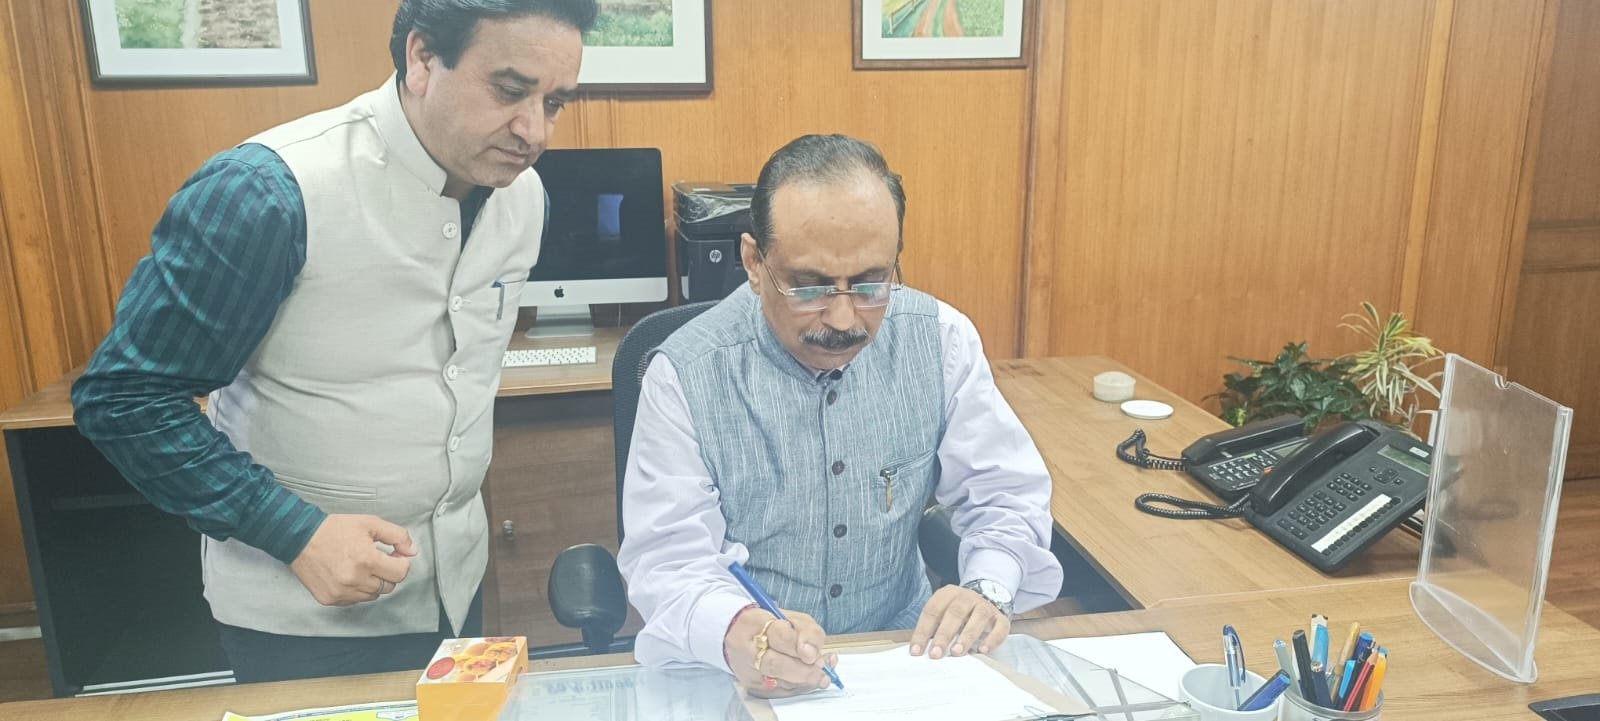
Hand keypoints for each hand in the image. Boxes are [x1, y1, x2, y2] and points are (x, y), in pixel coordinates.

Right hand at [289, 513, 417, 605]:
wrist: (300, 538)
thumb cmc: (334, 529)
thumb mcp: (370, 523)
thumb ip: (397, 536)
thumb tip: (412, 552)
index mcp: (366, 560)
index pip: (400, 573)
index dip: (401, 563)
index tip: (394, 556)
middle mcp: (355, 580)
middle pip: (388, 586)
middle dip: (387, 573)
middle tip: (376, 560)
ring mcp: (341, 592)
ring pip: (372, 595)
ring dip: (372, 582)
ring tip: (360, 566)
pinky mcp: (330, 599)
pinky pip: (355, 600)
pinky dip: (357, 590)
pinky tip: (348, 575)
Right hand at [723, 607, 837, 697]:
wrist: (737, 634)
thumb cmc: (768, 625)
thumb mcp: (791, 618)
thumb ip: (807, 632)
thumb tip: (813, 654)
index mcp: (756, 624)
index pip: (779, 636)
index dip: (798, 646)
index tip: (812, 655)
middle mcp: (748, 649)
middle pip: (777, 665)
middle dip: (804, 671)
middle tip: (823, 672)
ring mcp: (749, 670)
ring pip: (780, 682)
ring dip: (805, 680)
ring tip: (821, 675)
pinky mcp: (753, 686)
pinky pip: (780, 691)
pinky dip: (798, 687)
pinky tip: (809, 680)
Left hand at [909, 585, 1010, 658]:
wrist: (986, 600)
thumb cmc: (958, 614)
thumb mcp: (943, 615)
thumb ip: (933, 629)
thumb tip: (919, 651)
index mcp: (948, 594)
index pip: (932, 611)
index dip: (923, 631)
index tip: (916, 651)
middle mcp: (967, 597)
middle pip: (955, 612)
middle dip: (944, 634)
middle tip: (936, 653)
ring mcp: (985, 606)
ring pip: (979, 617)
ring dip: (967, 636)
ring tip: (956, 652)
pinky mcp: (1000, 618)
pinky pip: (1000, 627)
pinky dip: (992, 639)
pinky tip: (983, 650)